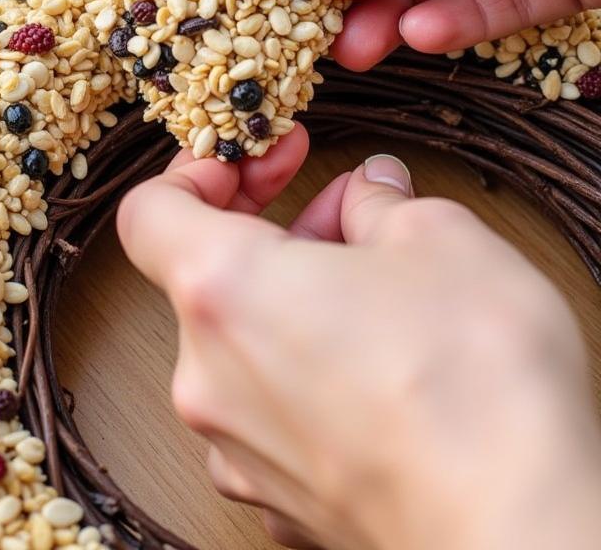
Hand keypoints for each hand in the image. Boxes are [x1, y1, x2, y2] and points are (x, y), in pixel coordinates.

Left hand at [118, 133, 600, 549]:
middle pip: (207, 277)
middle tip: (344, 213)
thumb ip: (380, 202)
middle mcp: (206, 375)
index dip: (196, 172)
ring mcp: (235, 446)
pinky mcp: (277, 498)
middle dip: (272, 232)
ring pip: (240, 344)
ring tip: (377, 290)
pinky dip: (304, 374)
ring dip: (292, 302)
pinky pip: (269, 412)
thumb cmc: (475, 387)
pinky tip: (377, 369)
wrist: (525, 533)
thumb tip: (368, 193)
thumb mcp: (437, 239)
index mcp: (221, 290)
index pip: (148, 212)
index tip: (255, 162)